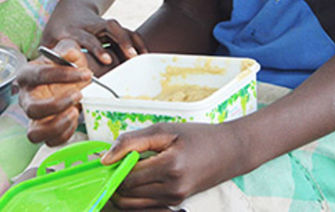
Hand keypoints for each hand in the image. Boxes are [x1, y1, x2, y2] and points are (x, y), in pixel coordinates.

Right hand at [15, 39, 91, 145]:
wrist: (71, 81)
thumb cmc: (66, 67)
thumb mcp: (69, 52)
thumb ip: (68, 50)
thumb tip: (69, 53)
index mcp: (27, 75)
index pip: (39, 75)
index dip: (63, 74)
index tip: (85, 73)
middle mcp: (26, 98)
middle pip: (32, 109)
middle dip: (58, 104)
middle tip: (79, 95)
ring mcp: (33, 118)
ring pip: (34, 133)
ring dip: (57, 125)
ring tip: (75, 112)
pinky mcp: (44, 131)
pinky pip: (50, 142)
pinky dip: (65, 133)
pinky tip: (75, 118)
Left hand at [41, 0, 146, 72]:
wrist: (73, 6)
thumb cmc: (58, 31)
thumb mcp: (48, 41)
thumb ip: (49, 58)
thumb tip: (49, 80)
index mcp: (73, 30)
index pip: (86, 38)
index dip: (97, 48)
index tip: (107, 60)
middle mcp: (90, 25)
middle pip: (107, 28)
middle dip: (121, 41)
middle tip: (129, 57)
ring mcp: (102, 24)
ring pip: (118, 28)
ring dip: (129, 41)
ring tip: (139, 57)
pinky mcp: (113, 27)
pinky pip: (128, 32)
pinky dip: (137, 42)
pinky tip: (146, 55)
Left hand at [101, 123, 240, 208]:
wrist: (229, 151)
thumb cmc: (198, 136)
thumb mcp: (164, 130)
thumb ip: (132, 141)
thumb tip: (105, 158)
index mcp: (170, 166)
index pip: (127, 175)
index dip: (114, 166)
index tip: (112, 157)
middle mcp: (173, 187)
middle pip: (127, 192)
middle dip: (117, 178)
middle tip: (118, 162)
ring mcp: (175, 199)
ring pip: (133, 203)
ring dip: (125, 189)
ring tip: (130, 170)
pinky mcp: (176, 203)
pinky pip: (145, 205)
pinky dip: (136, 195)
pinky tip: (141, 180)